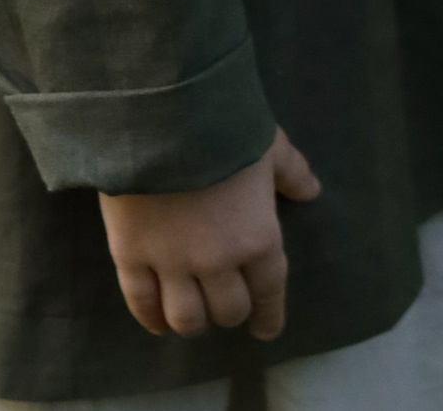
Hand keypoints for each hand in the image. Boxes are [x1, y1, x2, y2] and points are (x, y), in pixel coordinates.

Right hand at [99, 128, 322, 341]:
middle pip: (227, 310)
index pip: (269, 291)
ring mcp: (171, 263)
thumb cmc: (225, 126)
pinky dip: (151, 318)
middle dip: (230, 310)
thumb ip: (291, 172)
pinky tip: (157, 321)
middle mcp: (217, 263)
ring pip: (186, 318)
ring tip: (192, 314)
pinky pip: (141, 302)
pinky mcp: (131, 255)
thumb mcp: (270, 145)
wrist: (163, 113)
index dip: (269, 315)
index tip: (266, 328)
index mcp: (258, 238)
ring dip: (194, 321)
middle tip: (225, 302)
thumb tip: (311, 191)